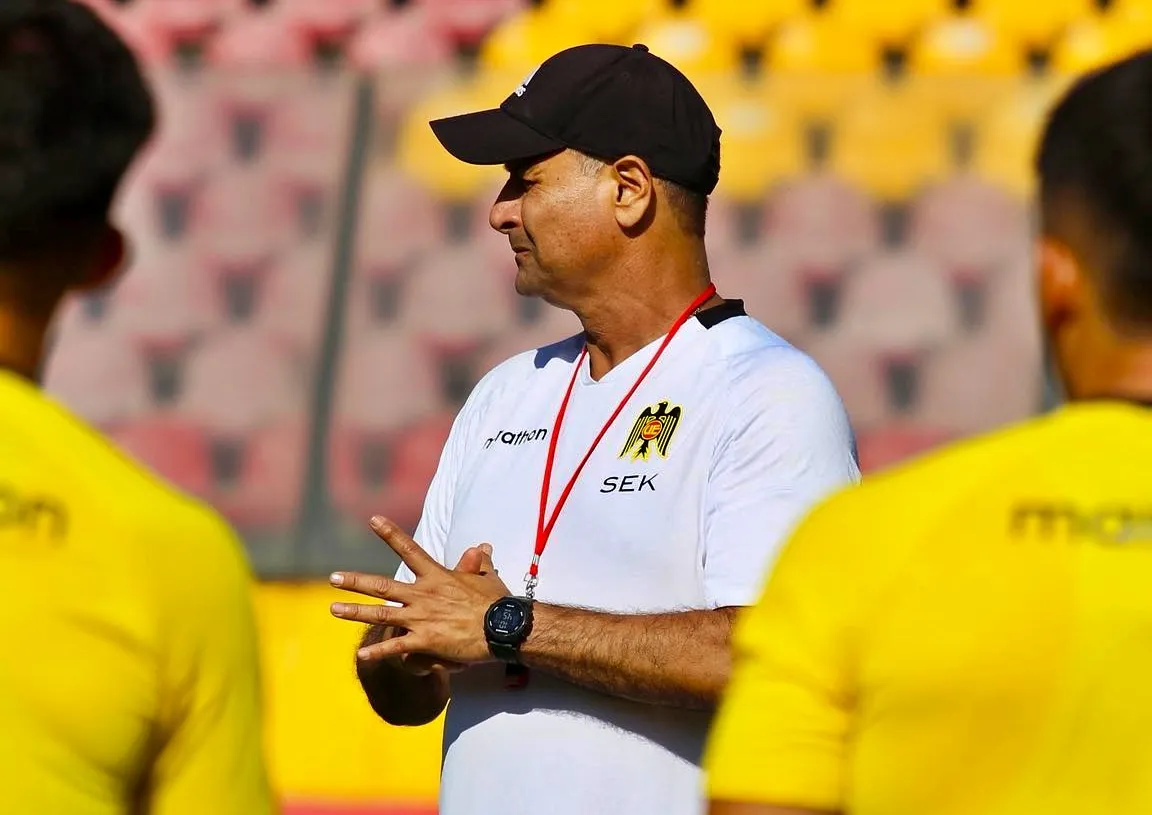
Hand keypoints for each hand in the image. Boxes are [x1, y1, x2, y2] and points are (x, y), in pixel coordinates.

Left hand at [330, 516, 511, 664]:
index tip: (373, 520)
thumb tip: (481, 548)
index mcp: (437, 576)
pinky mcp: (424, 641)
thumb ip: (479, 563)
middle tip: (333, 578)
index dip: (390, 534)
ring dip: (355, 611)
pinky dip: (378, 652)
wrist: (501, 628)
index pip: (409, 549)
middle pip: (381, 586)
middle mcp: (422, 595)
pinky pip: (395, 647)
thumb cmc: (496, 602)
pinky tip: (361, 655)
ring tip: (334, 609)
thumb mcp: (487, 577)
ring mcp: (420, 618)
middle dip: (355, 581)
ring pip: (380, 614)